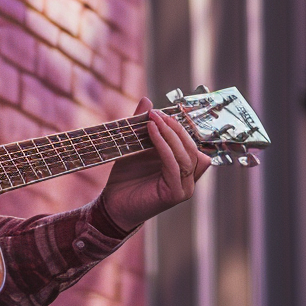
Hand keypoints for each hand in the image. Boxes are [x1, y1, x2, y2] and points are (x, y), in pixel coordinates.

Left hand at [99, 98, 210, 232]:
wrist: (113, 204)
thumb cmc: (126, 177)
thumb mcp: (135, 146)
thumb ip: (143, 126)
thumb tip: (147, 100)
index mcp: (183, 167)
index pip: (193, 143)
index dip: (184, 126)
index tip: (167, 110)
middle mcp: (188, 178)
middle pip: (192, 147)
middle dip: (176, 127)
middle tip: (158, 113)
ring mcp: (184, 187)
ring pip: (186, 155)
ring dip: (170, 134)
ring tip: (154, 119)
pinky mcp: (176, 194)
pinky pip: (174, 165)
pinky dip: (163, 146)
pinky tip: (151, 131)